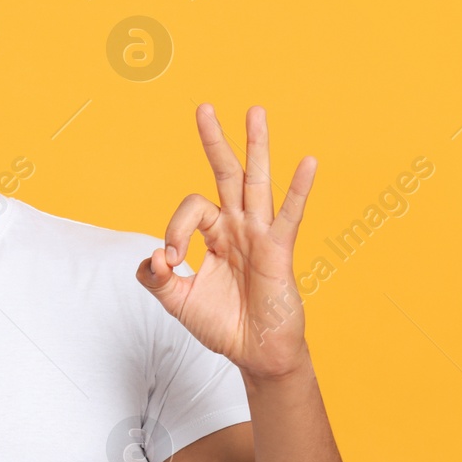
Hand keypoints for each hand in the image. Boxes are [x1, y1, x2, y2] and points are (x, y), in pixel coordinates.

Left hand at [137, 104, 314, 380]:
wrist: (255, 354)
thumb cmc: (223, 325)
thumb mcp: (178, 302)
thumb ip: (157, 279)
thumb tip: (153, 256)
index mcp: (215, 235)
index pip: (191, 210)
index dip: (174, 229)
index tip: (170, 262)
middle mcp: (238, 227)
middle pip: (225, 174)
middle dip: (214, 141)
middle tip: (203, 107)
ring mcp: (260, 235)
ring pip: (256, 182)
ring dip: (255, 146)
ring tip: (255, 110)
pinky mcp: (279, 251)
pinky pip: (289, 215)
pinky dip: (299, 189)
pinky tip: (308, 162)